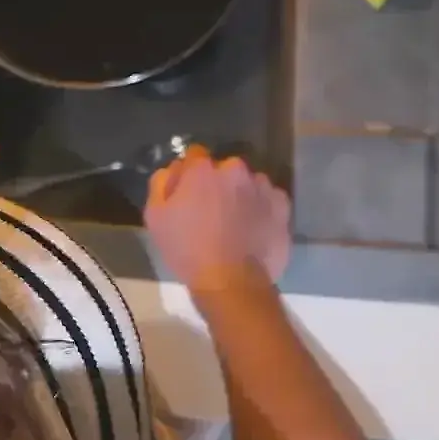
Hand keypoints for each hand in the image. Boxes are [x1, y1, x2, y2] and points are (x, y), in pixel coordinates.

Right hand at [143, 146, 291, 291]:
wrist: (232, 283)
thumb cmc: (187, 251)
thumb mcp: (155, 218)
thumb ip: (162, 184)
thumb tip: (174, 171)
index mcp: (203, 169)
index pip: (194, 156)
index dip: (189, 174)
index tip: (187, 193)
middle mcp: (236, 169)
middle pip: (224, 170)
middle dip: (218, 184)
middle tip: (212, 212)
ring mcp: (263, 186)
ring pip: (248, 184)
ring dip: (241, 196)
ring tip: (235, 225)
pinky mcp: (283, 206)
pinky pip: (268, 200)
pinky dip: (261, 209)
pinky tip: (253, 230)